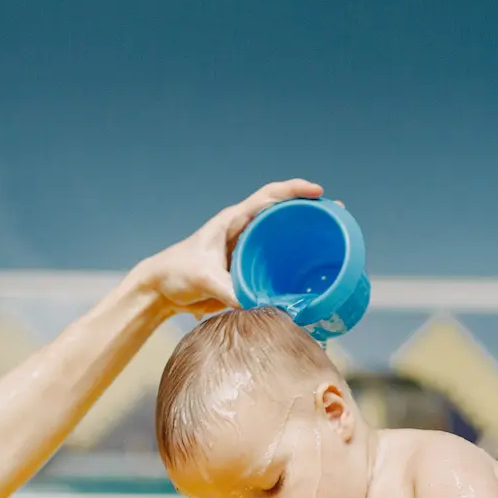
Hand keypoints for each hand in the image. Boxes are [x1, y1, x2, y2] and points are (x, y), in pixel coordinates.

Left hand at [132, 179, 323, 314]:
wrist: (160, 289)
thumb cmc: (177, 273)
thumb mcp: (204, 279)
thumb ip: (230, 291)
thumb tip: (259, 306)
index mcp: (233, 220)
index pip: (269, 196)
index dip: (295, 191)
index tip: (318, 194)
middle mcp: (242, 229)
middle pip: (282, 212)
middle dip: (310, 210)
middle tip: (337, 215)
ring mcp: (245, 248)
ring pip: (280, 235)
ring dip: (304, 234)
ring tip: (333, 239)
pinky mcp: (245, 267)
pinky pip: (274, 259)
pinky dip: (293, 261)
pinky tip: (309, 272)